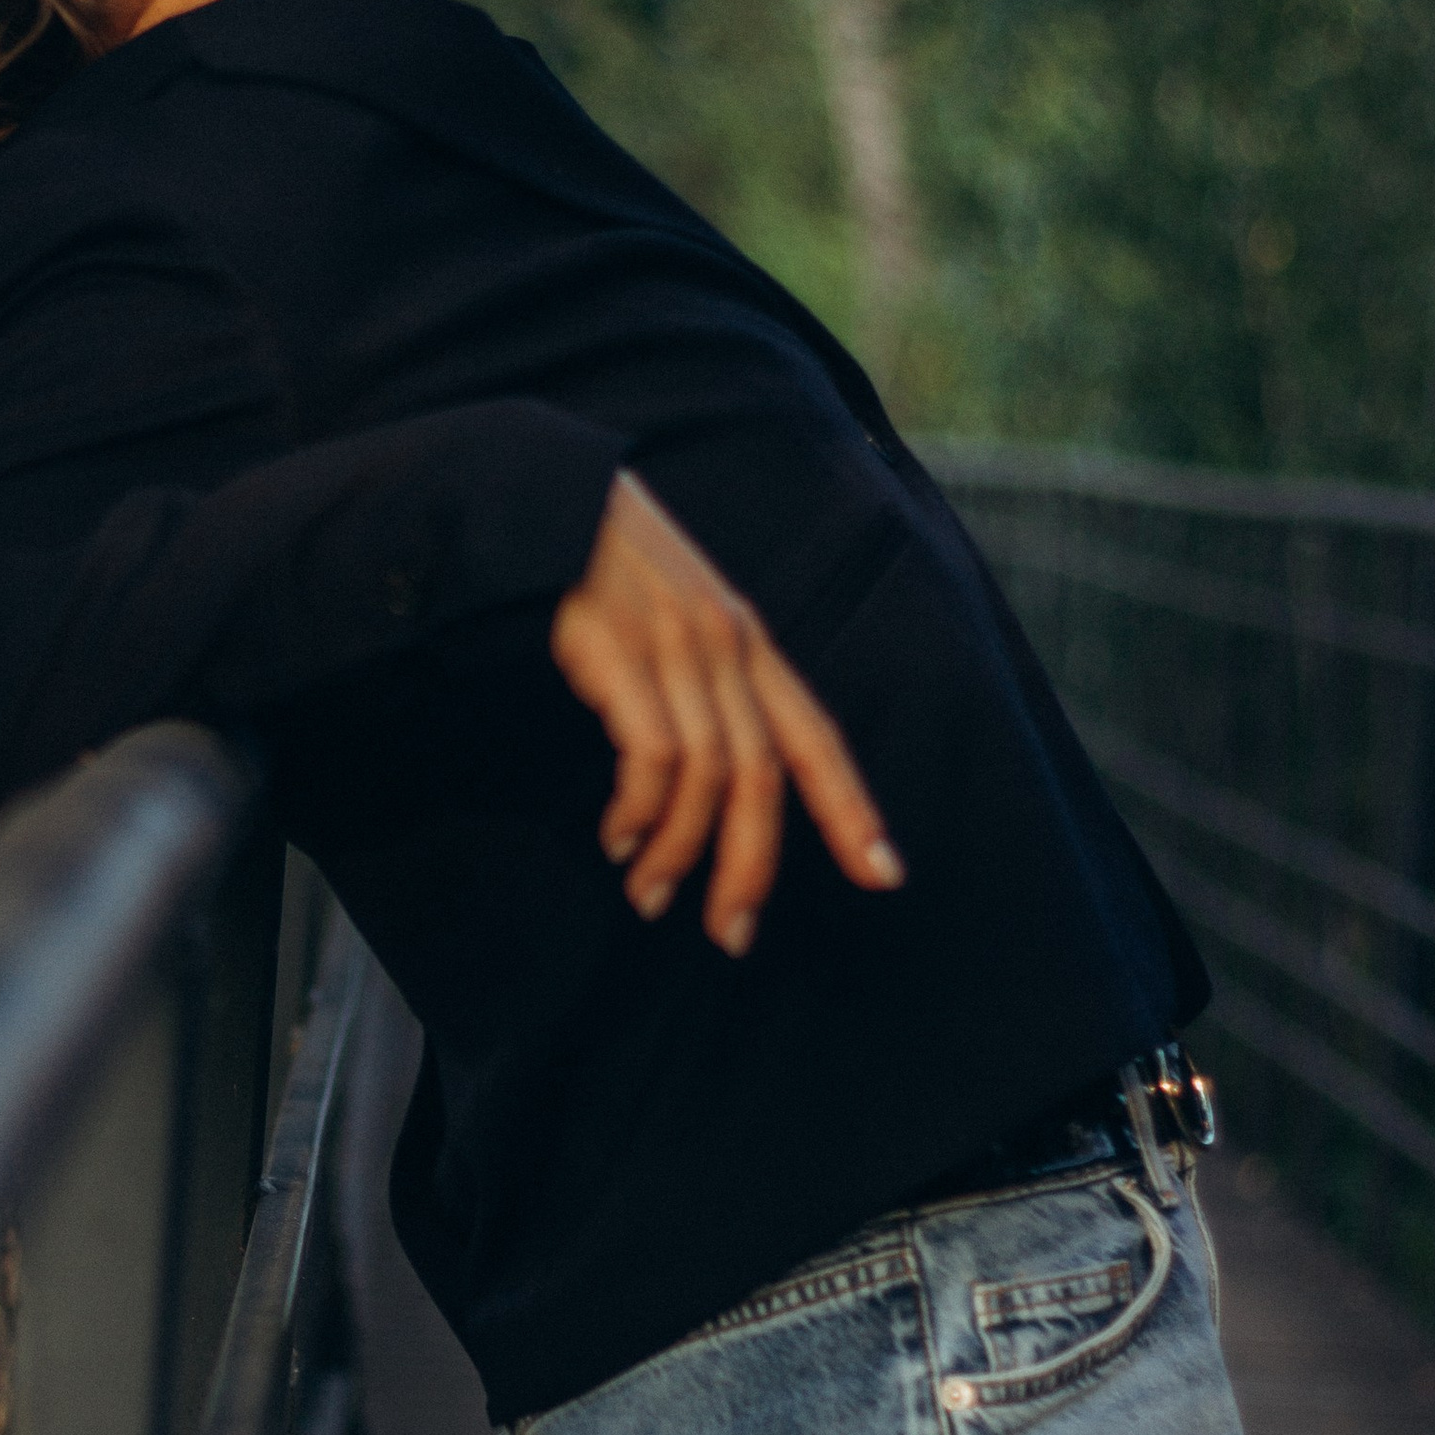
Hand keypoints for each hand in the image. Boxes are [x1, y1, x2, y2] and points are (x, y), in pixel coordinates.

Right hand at [549, 471, 904, 956]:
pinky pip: (650, 758)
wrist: (549, 501)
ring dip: (679, 853)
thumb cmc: (609, 568)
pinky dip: (639, 813)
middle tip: (731, 934)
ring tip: (649, 895)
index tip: (884, 875)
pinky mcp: (620, 655)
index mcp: (749, 641)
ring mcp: (674, 649)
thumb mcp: (684, 615)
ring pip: (707, 778)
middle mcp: (726, 646)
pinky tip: (619, 838)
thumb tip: (722, 774)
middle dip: (752, 866)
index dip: (852, 809)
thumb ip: (714, 679)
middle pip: (763, 776)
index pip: (816, 737)